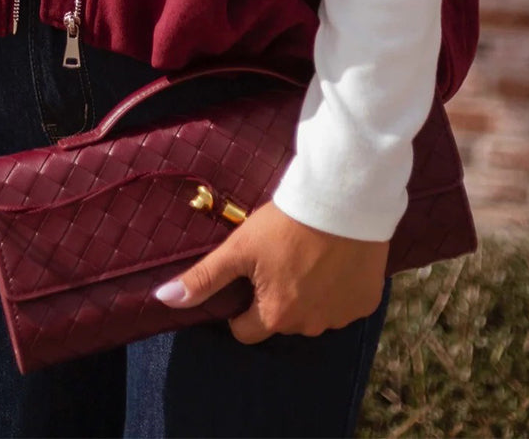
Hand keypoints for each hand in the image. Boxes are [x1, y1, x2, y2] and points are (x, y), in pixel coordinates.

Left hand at [152, 200, 388, 342]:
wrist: (341, 199)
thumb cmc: (284, 223)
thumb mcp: (239, 248)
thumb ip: (203, 278)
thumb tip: (162, 299)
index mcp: (275, 316)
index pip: (246, 329)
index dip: (242, 305)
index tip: (249, 277)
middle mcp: (309, 326)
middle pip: (281, 321)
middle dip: (277, 298)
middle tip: (280, 258)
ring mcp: (341, 316)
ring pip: (315, 314)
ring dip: (309, 294)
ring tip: (308, 255)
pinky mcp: (365, 302)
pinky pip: (344, 303)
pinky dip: (338, 288)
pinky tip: (334, 259)